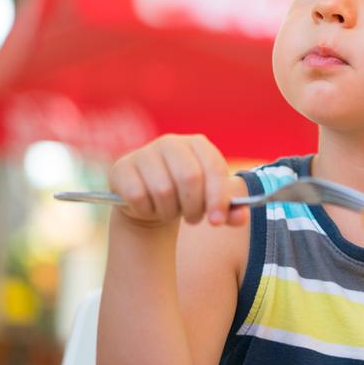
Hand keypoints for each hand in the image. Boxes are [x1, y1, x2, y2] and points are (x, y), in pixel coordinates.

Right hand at [108, 134, 246, 228]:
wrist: (150, 199)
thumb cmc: (187, 197)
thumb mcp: (211, 202)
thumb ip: (229, 210)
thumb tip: (241, 218)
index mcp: (198, 144)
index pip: (213, 168)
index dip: (218, 197)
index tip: (217, 221)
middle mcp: (171, 142)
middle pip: (190, 177)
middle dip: (194, 206)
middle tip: (193, 218)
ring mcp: (144, 153)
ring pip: (163, 190)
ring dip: (170, 211)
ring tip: (171, 211)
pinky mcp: (122, 168)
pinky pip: (138, 196)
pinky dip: (147, 210)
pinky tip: (149, 208)